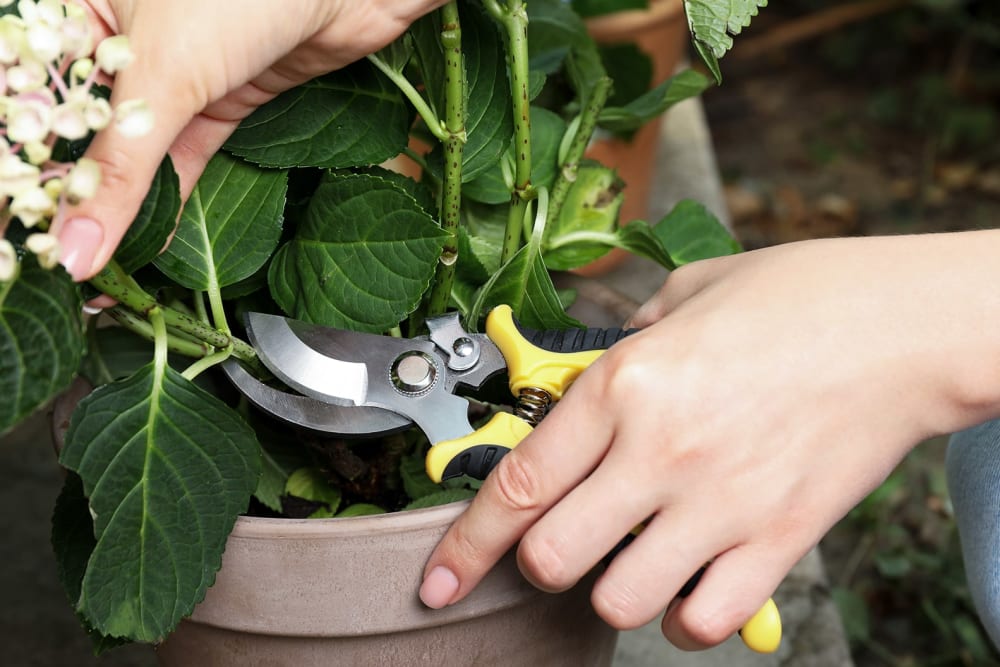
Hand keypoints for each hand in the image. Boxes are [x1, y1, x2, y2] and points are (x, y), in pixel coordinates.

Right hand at [56, 0, 447, 280]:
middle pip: (79, 128)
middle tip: (53, 259)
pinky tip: (147, 246)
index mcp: (78, 5)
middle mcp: (119, 36)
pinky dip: (167, 203)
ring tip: (93, 269)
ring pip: (133, 150)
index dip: (24, 162)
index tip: (18, 226)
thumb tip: (75, 246)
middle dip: (69, 195)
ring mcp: (172, 71)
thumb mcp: (163, 73)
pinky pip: (181, 159)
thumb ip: (118, 165)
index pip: (33, 94)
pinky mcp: (219, 98)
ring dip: (120, 210)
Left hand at [420, 232, 999, 648]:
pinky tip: (689, 581)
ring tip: (633, 556)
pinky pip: (703, 621)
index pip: (517, 483)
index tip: (437, 579)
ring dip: (611, 588)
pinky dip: (684, 616)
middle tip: (560, 539)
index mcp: (627, 384)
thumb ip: (625, 338)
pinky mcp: (777, 542)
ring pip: (618, 600)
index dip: (464, 545)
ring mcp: (720, 505)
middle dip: (539, 560)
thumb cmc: (802, 297)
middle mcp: (661, 452)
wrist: (905, 327)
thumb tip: (588, 374)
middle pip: (551, 557)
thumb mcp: (689, 292)